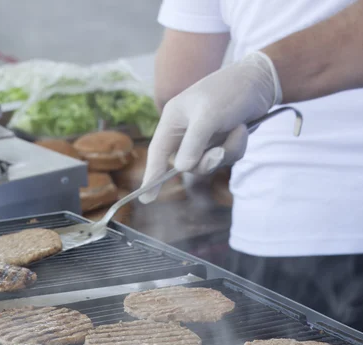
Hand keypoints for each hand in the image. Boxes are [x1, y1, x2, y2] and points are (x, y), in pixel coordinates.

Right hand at [140, 51, 280, 202]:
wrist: (261, 81)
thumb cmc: (229, 91)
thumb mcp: (208, 115)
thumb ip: (193, 144)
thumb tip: (181, 169)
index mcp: (174, 120)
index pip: (158, 153)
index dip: (152, 176)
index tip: (147, 199)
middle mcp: (186, 131)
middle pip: (187, 164)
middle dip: (206, 161)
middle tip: (219, 152)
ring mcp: (204, 138)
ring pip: (209, 164)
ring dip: (227, 151)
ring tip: (238, 129)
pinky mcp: (220, 141)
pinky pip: (225, 158)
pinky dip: (237, 147)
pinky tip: (242, 128)